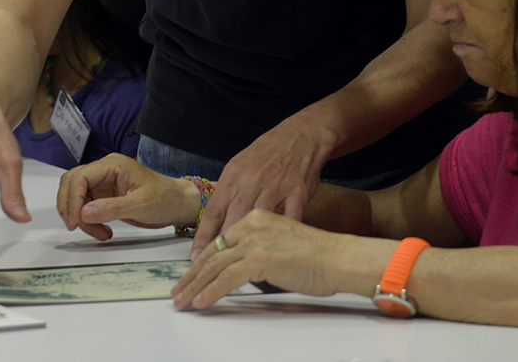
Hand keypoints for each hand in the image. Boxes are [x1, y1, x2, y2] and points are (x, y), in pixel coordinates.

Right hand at [56, 153, 200, 241]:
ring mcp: (103, 184)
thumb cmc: (164, 198)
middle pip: (72, 183)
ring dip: (80, 217)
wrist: (177, 205)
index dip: (72, 198)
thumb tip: (84, 213)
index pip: (80, 176)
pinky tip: (103, 231)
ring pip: (76, 197)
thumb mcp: (140, 204)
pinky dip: (89, 221)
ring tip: (100, 233)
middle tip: (75, 226)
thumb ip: (111, 208)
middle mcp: (104, 171)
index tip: (74, 219)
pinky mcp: (104, 196)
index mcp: (113, 165)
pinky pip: (86, 208)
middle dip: (70, 206)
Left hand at [172, 210, 337, 309]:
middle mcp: (251, 222)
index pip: (217, 238)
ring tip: (184, 301)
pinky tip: (203, 301)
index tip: (187, 275)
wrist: (340, 256)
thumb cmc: (316, 252)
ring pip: (215, 264)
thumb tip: (241, 265)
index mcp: (254, 216)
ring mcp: (256, 239)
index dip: (199, 259)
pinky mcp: (262, 258)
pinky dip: (213, 291)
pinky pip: (230, 277)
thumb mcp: (279, 238)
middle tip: (177, 293)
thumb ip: (257, 245)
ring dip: (196, 286)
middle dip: (191, 276)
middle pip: (212, 251)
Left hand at [192, 115, 335, 255]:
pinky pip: (290, 218)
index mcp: (234, 174)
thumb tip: (214, 222)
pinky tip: (276, 254)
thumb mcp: (241, 166)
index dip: (203, 236)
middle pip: (231, 218)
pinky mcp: (298, 192)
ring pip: (256, 220)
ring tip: (237, 269)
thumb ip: (229, 192)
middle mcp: (252, 180)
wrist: (301, 136)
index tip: (194, 257)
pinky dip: (282, 237)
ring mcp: (276, 186)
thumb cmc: (268, 154)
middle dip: (219, 247)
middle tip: (210, 270)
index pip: (214, 210)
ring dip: (246, 246)